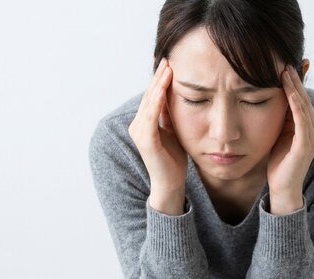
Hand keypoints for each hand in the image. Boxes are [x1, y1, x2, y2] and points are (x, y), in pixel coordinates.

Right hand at [128, 58, 186, 212]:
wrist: (170, 184)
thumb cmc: (173, 160)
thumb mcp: (174, 131)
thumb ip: (170, 115)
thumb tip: (175, 95)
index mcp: (145, 123)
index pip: (152, 96)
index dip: (160, 80)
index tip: (170, 63)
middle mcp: (138, 125)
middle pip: (149, 95)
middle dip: (159, 77)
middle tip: (168, 59)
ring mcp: (140, 132)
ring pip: (148, 103)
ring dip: (158, 85)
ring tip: (167, 69)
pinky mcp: (145, 140)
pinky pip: (151, 116)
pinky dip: (156, 101)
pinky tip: (163, 89)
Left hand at [267, 64, 313, 213]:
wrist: (282, 188)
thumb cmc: (279, 162)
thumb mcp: (277, 134)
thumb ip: (280, 117)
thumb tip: (271, 96)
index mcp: (307, 126)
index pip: (301, 98)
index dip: (294, 81)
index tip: (284, 64)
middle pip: (304, 98)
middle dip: (295, 79)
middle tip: (285, 61)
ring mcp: (313, 136)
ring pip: (304, 105)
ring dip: (295, 87)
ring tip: (285, 70)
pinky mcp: (307, 144)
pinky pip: (302, 119)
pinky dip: (296, 104)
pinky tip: (289, 91)